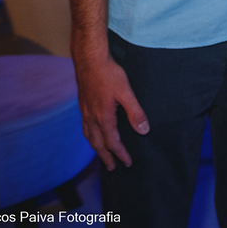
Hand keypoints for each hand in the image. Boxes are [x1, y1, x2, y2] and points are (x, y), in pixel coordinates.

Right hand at [72, 50, 148, 169]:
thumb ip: (135, 112)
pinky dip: (90, 136)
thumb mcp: (126, 92)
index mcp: (103, 117)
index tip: (127, 163)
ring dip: (96, 148)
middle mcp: (91, 118)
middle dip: (105, 157)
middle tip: (112, 168)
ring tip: (102, 154)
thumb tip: (143, 130)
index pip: (112, 142)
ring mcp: (85, 111)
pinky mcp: (83, 104)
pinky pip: (85, 127)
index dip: (120, 154)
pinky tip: (94, 133)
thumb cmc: (109, 74)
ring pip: (89, 136)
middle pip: (97, 144)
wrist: (89, 60)